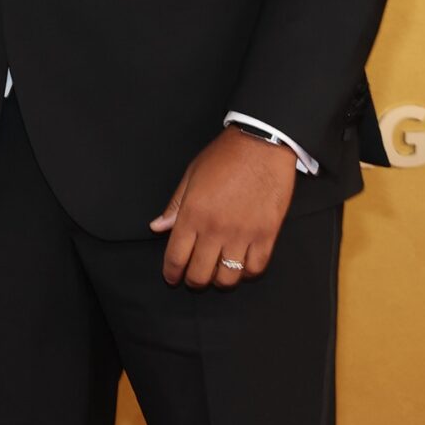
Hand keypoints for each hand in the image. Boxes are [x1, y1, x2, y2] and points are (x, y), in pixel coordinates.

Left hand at [151, 130, 296, 288]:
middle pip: (200, 274)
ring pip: (228, 278)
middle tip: (195, 278)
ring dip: (221, 280)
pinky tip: (242, 265)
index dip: (172, 273)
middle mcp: (215, 229)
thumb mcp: (191, 176)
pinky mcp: (266, 234)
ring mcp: (242, 234)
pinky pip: (255, 268)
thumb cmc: (225, 156)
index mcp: (193, 215)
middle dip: (194, 281)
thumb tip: (157, 227)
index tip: (172, 278)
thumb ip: (175, 206)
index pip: (176, 257)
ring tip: (219, 273)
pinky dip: (247, 273)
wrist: (263, 144)